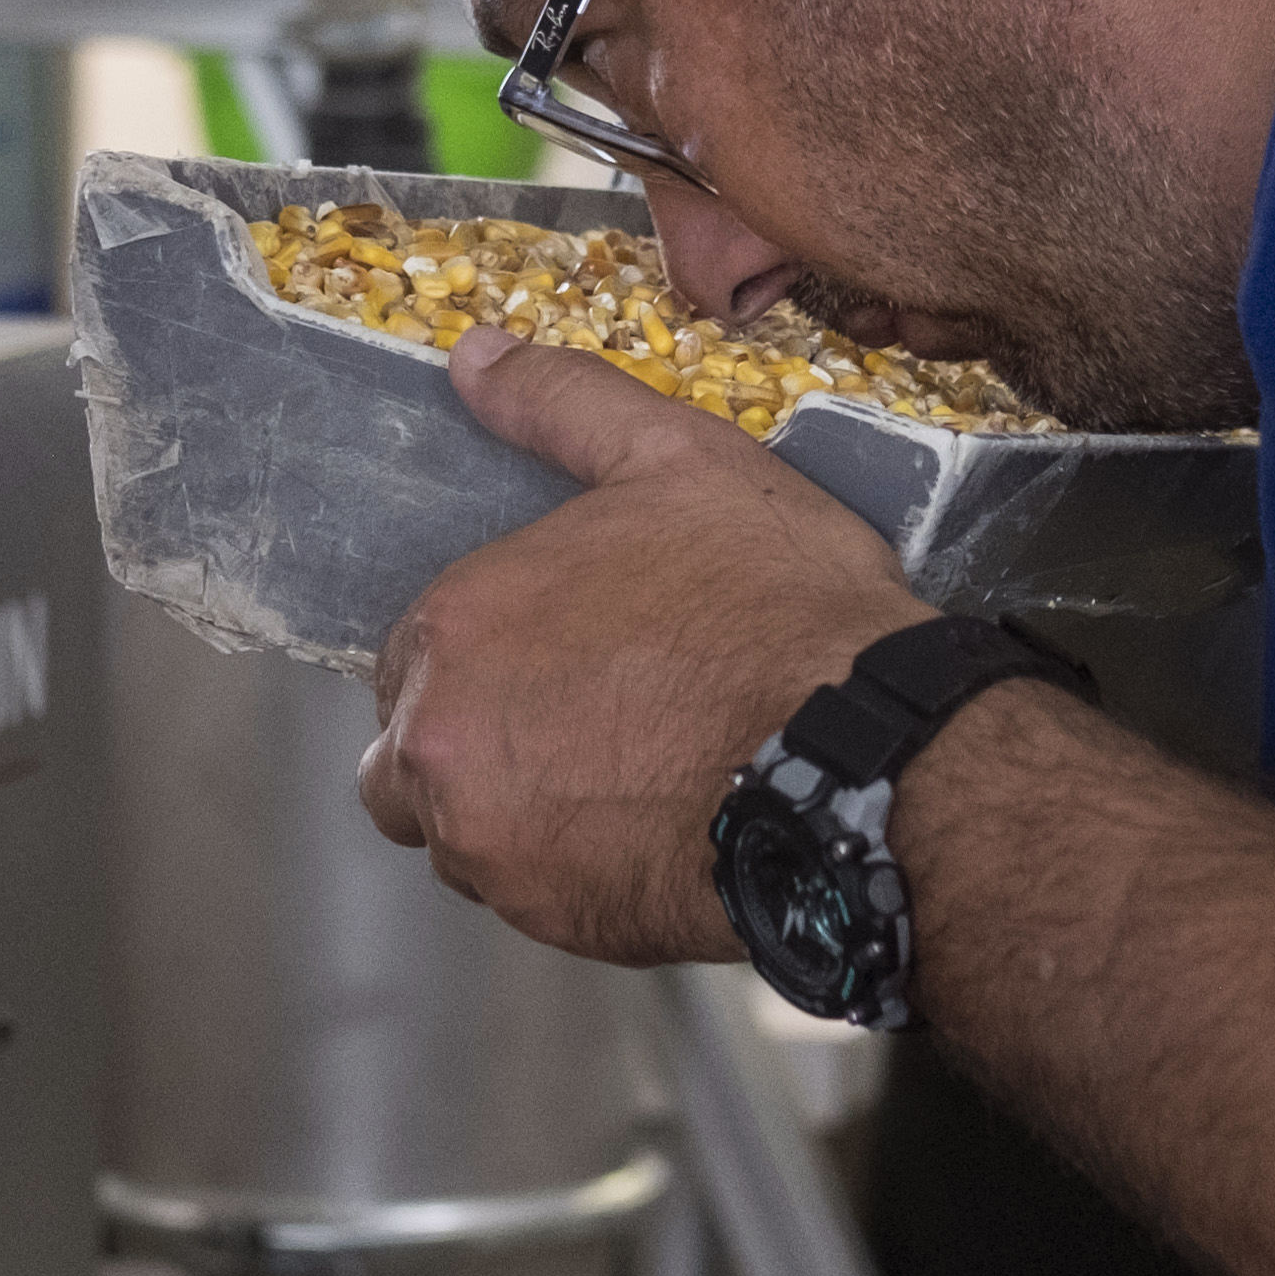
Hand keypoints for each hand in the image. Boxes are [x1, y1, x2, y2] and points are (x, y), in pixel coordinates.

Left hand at [360, 330, 928, 963]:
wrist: (863, 762)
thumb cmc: (777, 609)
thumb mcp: (678, 462)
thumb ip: (561, 406)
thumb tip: (477, 355)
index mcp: (458, 627)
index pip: (411, 655)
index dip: (489, 653)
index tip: (563, 657)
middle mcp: (440, 742)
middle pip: (411, 758)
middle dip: (479, 742)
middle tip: (593, 721)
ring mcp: (488, 844)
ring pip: (465, 835)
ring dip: (518, 812)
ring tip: (632, 775)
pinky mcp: (548, 920)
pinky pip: (531, 896)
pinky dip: (575, 870)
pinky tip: (658, 824)